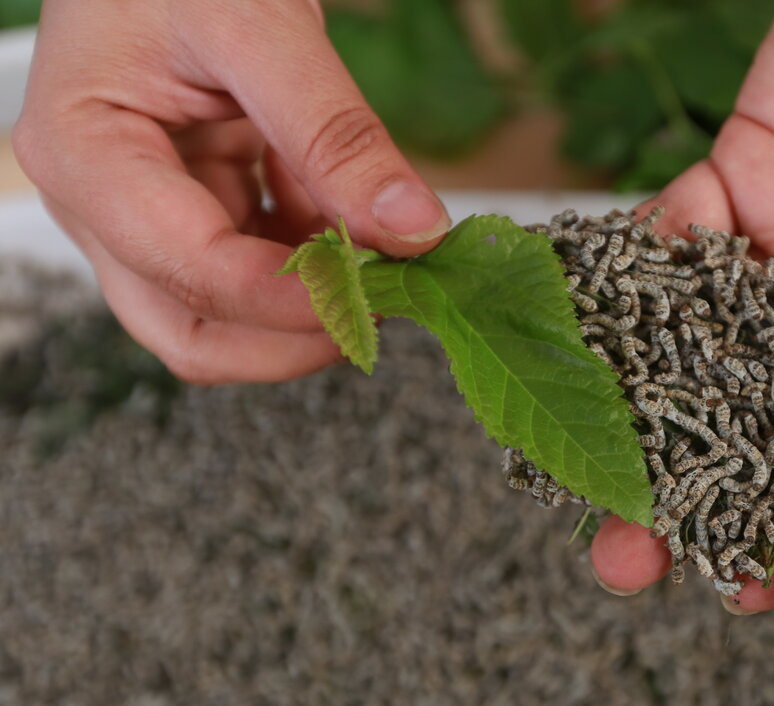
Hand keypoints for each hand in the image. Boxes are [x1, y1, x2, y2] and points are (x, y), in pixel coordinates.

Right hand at [13, 0, 450, 383]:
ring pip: (228, 314)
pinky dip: (316, 259)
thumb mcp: (262, 27)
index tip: (378, 293)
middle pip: (192, 329)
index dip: (289, 302)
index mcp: (86, 154)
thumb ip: (335, 134)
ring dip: (312, 301)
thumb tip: (413, 229)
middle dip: (295, 334)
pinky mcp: (192, 211)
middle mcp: (101, 205)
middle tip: (387, 303)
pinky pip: (257, 269)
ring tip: (384, 255)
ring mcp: (143, 216)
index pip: (188, 270)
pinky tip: (356, 221)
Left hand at [590, 0, 773, 611]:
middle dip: (701, 490)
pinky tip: (582, 339)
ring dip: (643, 409)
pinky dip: (631, 284)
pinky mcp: (746, 166)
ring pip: (707, 344)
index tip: (764, 588)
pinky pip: (679, 237)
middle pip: (772, 417)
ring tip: (582, 480)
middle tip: (631, 559)